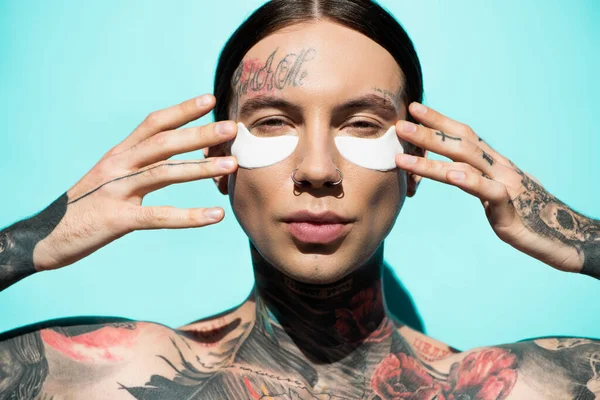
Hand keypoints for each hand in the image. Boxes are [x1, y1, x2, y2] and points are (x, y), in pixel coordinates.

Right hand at [33, 94, 237, 270]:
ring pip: (164, 173)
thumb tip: (180, 159)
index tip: (209, 99)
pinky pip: (159, 216)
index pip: (153, 124)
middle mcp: (118, 166)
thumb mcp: (113, 178)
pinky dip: (189, 216)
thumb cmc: (88, 206)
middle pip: (163, 143)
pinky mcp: (117, 219)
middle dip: (199, 133)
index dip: (181, 110)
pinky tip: (215, 216)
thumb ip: (142, 166)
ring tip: (232, 165)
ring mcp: (117, 191)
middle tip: (232, 127)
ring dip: (201, 168)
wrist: (46, 236)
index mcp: (119, 154)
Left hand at [394, 102, 599, 273]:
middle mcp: (499, 168)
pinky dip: (470, 182)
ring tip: (404, 154)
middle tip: (400, 124)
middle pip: (461, 143)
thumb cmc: (524, 214)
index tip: (414, 109)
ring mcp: (505, 185)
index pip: (464, 135)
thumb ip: (474, 178)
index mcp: (494, 163)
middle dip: (429, 132)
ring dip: (432, 157)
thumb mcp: (493, 192)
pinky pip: (489, 191)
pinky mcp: (509, 208)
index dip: (439, 120)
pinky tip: (452, 176)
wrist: (561, 237)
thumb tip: (450, 171)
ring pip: (467, 163)